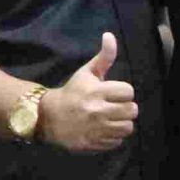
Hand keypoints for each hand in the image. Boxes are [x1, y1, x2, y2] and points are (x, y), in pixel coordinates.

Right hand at [41, 31, 137, 151]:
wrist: (49, 117)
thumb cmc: (72, 92)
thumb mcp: (86, 73)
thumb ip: (104, 57)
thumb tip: (110, 35)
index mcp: (97, 91)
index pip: (128, 91)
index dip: (124, 92)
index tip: (115, 93)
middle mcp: (97, 110)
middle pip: (131, 110)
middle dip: (126, 108)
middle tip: (116, 106)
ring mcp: (96, 129)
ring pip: (127, 128)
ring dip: (122, 123)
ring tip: (113, 119)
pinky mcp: (93, 143)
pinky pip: (117, 141)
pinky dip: (114, 136)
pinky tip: (104, 129)